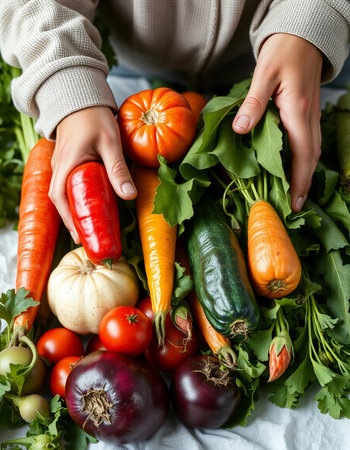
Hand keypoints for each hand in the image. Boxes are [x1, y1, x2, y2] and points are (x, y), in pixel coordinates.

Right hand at [49, 106, 136, 242]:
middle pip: (61, 200)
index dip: (69, 219)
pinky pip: (70, 185)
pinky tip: (92, 205)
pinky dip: (79, 198)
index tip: (81, 235)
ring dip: (76, 210)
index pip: (60, 197)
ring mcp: (62, 165)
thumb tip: (130, 196)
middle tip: (89, 237)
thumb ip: (118, 169)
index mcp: (66, 164)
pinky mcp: (68, 162)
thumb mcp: (110, 142)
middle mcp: (59, 167)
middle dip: (74, 219)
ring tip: (92, 226)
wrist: (80, 96)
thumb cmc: (93, 115)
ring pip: (65, 193)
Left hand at [232, 33, 322, 210]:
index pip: (302, 154)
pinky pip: (309, 141)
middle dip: (303, 184)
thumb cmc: (283, 52)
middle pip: (311, 157)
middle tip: (294, 206)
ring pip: (312, 150)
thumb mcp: (263, 74)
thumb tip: (240, 129)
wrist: (302, 36)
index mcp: (298, 111)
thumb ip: (253, 103)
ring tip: (294, 193)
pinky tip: (293, 167)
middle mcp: (309, 117)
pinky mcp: (308, 113)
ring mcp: (311, 115)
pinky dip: (303, 159)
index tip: (294, 202)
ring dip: (304, 173)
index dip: (299, 180)